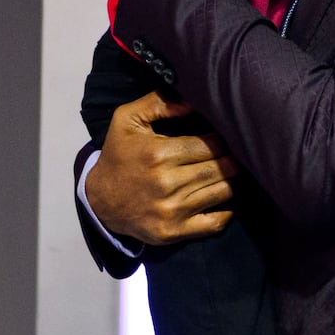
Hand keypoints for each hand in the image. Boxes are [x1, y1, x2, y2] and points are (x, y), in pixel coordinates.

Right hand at [85, 90, 237, 244]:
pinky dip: (227, 212)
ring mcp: (171, 211)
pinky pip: (215, 223)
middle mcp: (166, 183)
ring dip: (231, 181)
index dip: (221, 139)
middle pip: (219, 167)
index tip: (223, 137)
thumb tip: (191, 102)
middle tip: (234, 154)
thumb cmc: (119, 155)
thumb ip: (158, 103)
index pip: (209, 145)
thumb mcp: (127, 120)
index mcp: (158, 154)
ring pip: (222, 192)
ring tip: (230, 173)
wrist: (99, 200)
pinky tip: (226, 200)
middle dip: (231, 158)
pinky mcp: (174, 232)